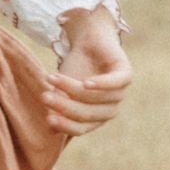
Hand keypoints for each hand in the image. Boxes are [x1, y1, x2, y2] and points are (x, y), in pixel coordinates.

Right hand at [45, 4, 130, 139]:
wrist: (89, 40)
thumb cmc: (75, 68)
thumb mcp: (62, 90)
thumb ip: (58, 107)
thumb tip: (50, 129)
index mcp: (95, 118)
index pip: (81, 129)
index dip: (65, 125)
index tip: (47, 118)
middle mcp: (109, 109)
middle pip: (87, 114)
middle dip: (64, 106)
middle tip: (44, 96)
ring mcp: (119, 93)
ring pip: (94, 97)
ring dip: (71, 88)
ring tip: (52, 78)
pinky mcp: (125, 74)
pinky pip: (115, 84)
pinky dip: (101, 84)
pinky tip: (86, 83)